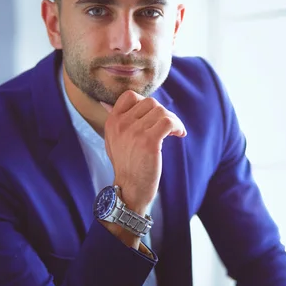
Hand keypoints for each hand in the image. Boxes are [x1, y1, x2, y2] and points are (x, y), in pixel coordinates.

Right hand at [101, 90, 186, 216]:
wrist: (129, 190)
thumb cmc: (125, 165)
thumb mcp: (113, 141)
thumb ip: (115, 121)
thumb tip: (106, 102)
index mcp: (112, 122)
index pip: (130, 96)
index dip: (145, 102)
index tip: (152, 116)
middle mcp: (122, 124)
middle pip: (150, 102)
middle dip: (163, 113)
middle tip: (168, 126)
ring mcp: (135, 132)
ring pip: (162, 111)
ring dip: (173, 120)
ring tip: (176, 131)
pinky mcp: (149, 142)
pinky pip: (169, 122)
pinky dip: (178, 126)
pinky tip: (179, 135)